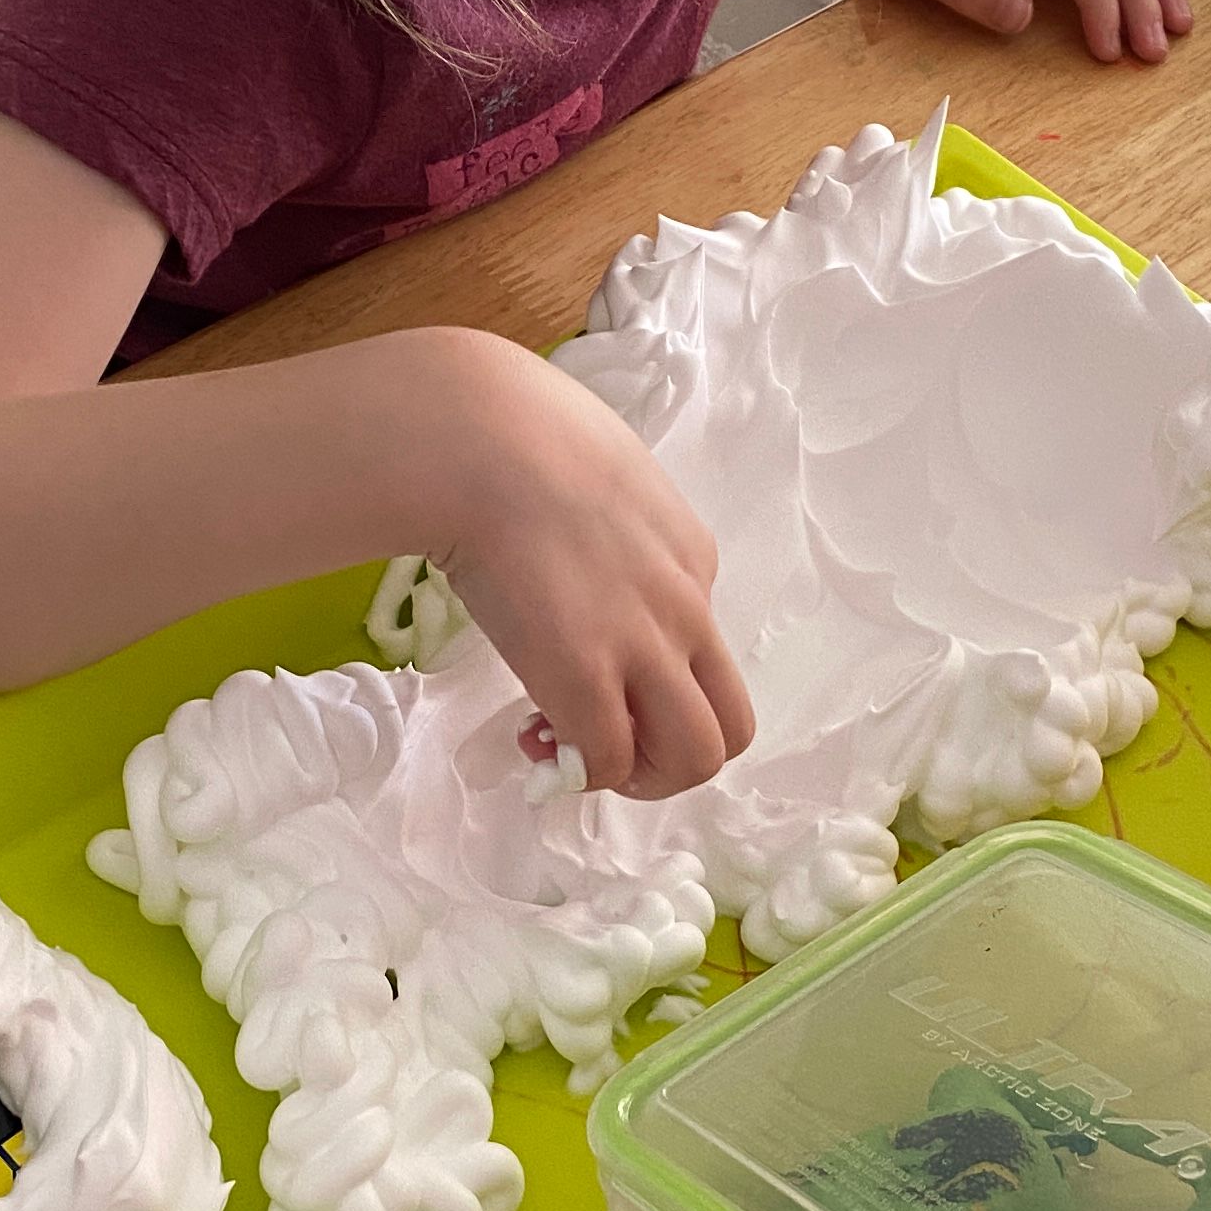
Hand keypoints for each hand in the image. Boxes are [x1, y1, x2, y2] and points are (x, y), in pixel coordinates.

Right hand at [434, 339, 753, 800]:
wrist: (479, 441)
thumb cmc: (515, 433)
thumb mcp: (599, 473)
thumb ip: (608, 526)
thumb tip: (568, 552)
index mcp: (691, 557)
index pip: (702, 646)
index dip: (650, 675)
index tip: (591, 666)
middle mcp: (686, 609)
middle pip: (731, 723)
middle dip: (674, 753)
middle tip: (609, 741)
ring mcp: (643, 647)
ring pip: (696, 757)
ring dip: (643, 776)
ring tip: (581, 756)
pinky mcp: (585, 677)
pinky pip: (608, 761)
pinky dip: (578, 771)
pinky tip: (535, 739)